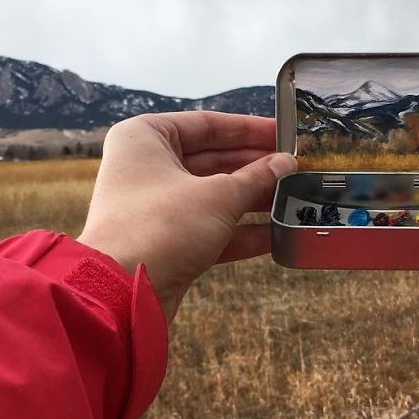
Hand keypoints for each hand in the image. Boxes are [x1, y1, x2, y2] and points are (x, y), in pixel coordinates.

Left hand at [77, 111, 296, 322]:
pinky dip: (241, 231)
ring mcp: (156, 208)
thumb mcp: (218, 196)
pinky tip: (277, 233)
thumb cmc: (161, 227)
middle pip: (212, 160)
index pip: (207, 125)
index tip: (284, 134)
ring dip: (253, 199)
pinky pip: (210, 228)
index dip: (249, 130)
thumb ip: (256, 178)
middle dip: (256, 167)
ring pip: (213, 196)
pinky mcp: (166, 242)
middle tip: (295, 169)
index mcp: (145, 138)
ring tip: (294, 198)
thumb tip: (286, 163)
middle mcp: (146, 168)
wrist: (123, 293)